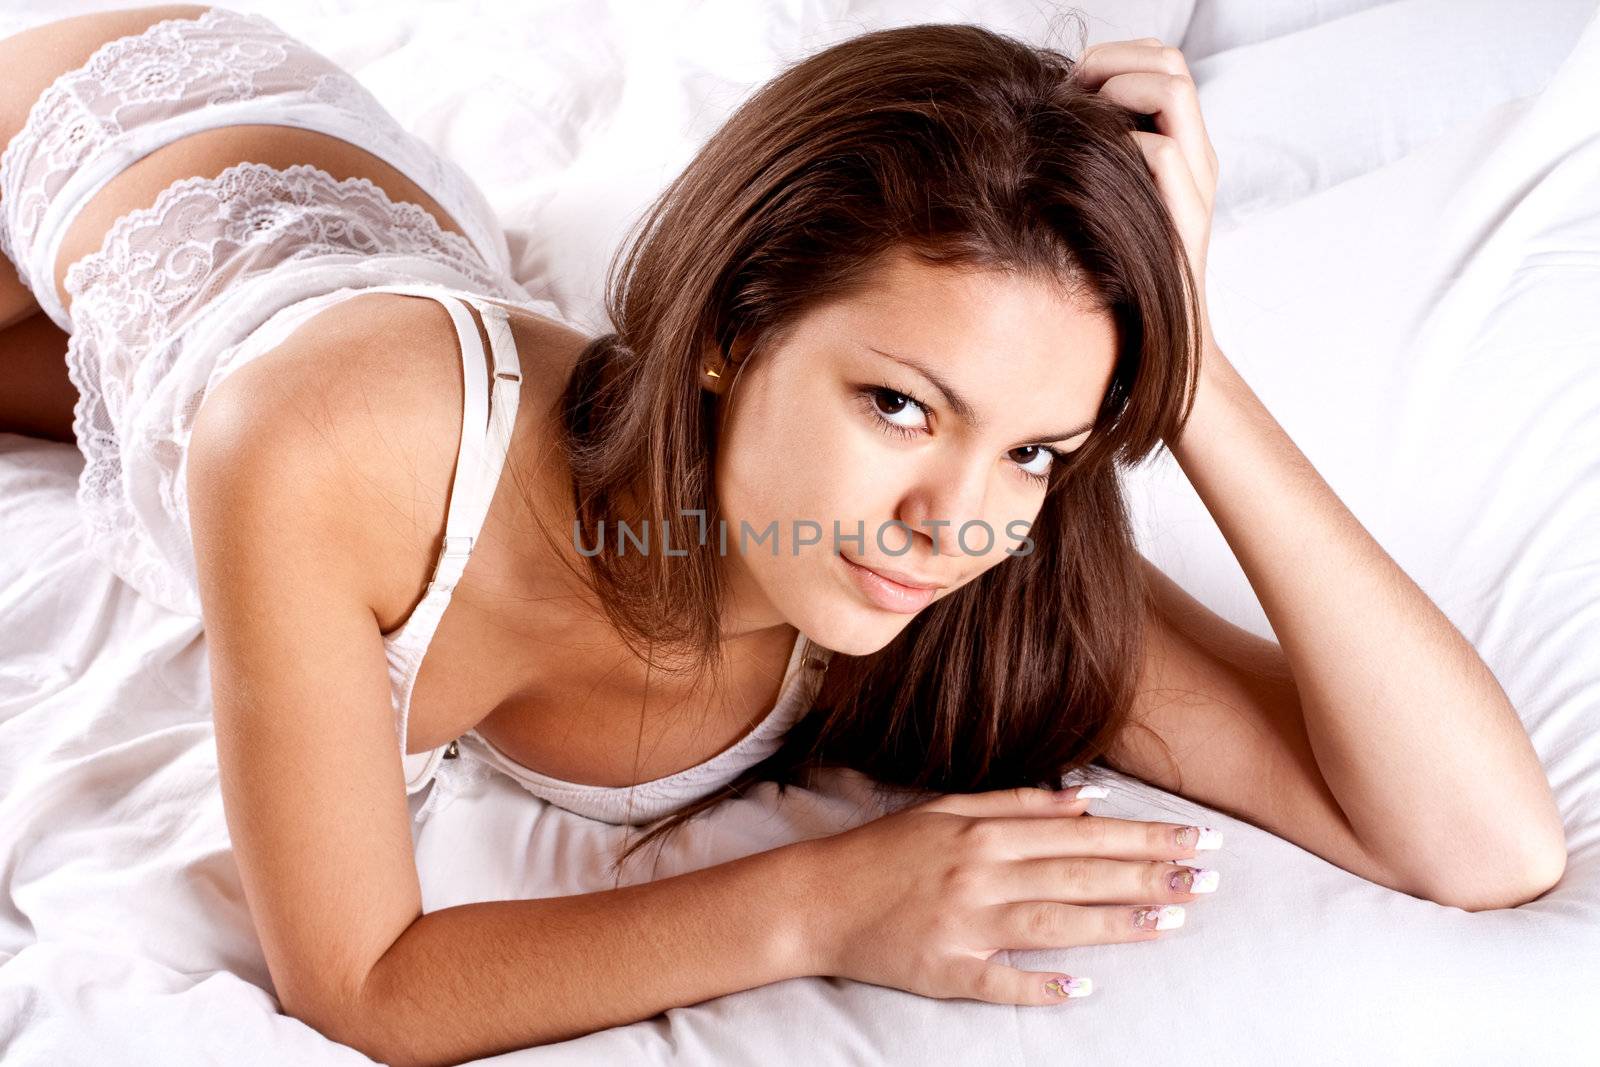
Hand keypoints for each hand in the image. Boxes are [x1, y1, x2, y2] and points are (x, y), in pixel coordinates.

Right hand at [794, 784, 1221, 1004]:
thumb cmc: (884, 851)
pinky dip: (1043, 985)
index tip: (1195, 838)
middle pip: (1081, 874)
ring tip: (1173, 921)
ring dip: (1118, 922)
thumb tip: (1085, 800)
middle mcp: (980, 873)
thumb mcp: (947, 809)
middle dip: (1151, 874)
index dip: (1144, 836)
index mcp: (984, 830)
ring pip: (1056, 922)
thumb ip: (1017, 803)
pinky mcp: (945, 969)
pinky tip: (1085, 988)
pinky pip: (1003, 981)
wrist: (816, 899)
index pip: (1083, 833)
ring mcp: (964, 923)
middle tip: (1209, 877)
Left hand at [1074, 38, 1221, 360]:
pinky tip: (1090, 169)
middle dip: (1113, 61)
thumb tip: (1046, 121)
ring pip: (1172, 90)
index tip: (1072, 84)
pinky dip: (1121, 144)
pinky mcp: (1185, 216)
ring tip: (1083, 124)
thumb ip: (1097, 163)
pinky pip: (1158, 152)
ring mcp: (1194, 183)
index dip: (1117, 55)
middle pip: (1172, 62)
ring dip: (1119, 91)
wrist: (1161, 344)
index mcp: (1182, 149)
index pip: (1165, 61)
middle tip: (1070, 94)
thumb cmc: (1119, 281)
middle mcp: (1196, 157)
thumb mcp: (1105, 210)